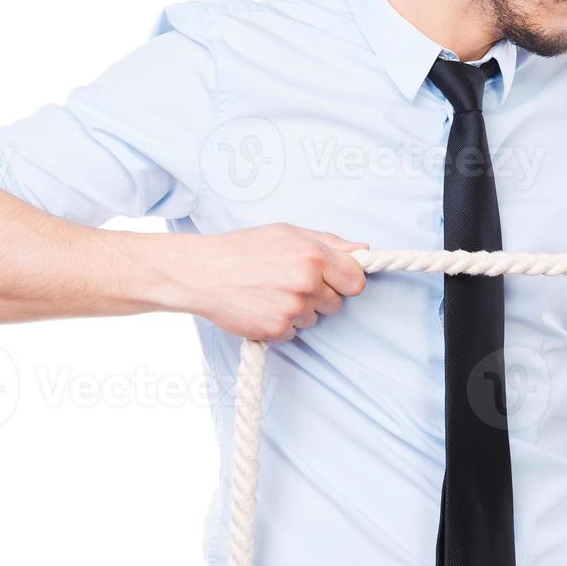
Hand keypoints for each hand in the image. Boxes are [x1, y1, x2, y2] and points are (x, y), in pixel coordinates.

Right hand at [165, 223, 368, 341]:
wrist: (202, 272)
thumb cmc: (245, 248)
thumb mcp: (289, 233)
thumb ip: (331, 242)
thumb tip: (363, 250)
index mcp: (314, 256)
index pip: (356, 280)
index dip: (347, 280)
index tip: (335, 279)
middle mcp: (306, 283)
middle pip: (336, 303)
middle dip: (320, 295)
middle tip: (292, 282)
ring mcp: (292, 309)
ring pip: (314, 318)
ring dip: (300, 310)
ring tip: (272, 292)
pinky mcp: (276, 330)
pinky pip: (293, 332)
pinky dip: (282, 324)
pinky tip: (263, 306)